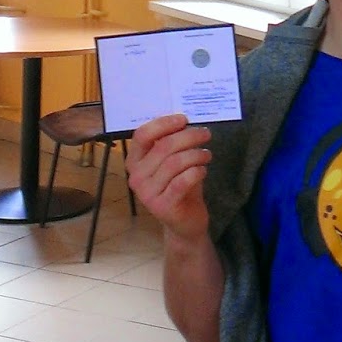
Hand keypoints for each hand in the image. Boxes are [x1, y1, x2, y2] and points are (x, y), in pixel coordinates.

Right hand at [125, 113, 212, 241]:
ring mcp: (147, 193)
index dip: (164, 123)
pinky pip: (183, 180)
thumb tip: (185, 119)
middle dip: (189, 136)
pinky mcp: (162, 206)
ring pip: (176, 162)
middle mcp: (136, 176)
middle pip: (164, 146)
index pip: (142, 135)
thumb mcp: (172, 161)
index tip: (184, 119)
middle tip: (206, 134)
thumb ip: (172, 142)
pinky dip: (197, 171)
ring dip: (196, 154)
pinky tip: (203, 170)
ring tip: (207, 154)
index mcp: (134, 161)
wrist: (184, 222)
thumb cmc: (178, 185)